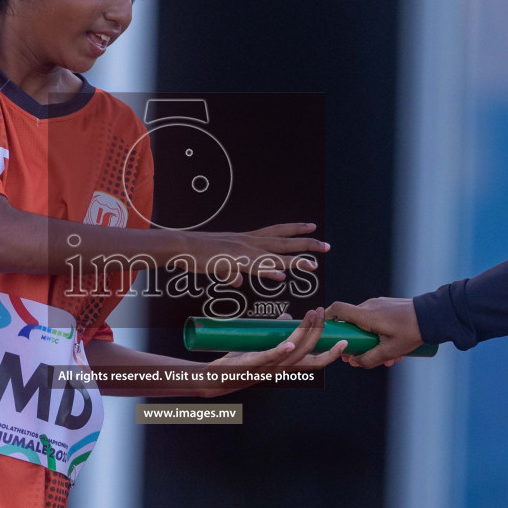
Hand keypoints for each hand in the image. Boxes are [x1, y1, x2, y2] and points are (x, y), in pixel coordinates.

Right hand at [182, 222, 328, 286]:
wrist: (181, 246)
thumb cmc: (197, 253)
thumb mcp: (219, 263)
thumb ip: (230, 272)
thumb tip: (236, 281)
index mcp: (246, 239)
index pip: (276, 232)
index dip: (295, 229)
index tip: (312, 226)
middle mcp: (248, 242)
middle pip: (283, 241)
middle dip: (306, 244)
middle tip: (326, 246)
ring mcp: (242, 251)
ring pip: (274, 255)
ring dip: (295, 260)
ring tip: (314, 265)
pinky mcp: (233, 261)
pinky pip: (255, 267)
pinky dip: (269, 271)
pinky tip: (282, 275)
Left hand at [201, 306, 346, 394]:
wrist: (216, 378)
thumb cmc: (239, 362)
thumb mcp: (262, 346)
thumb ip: (276, 332)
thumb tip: (287, 317)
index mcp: (285, 367)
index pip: (314, 363)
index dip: (330, 354)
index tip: (344, 341)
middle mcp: (280, 370)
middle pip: (308, 353)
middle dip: (318, 333)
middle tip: (322, 312)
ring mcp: (267, 368)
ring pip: (293, 353)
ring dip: (305, 333)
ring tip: (311, 314)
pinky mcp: (252, 364)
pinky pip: (269, 358)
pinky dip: (281, 351)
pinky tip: (289, 343)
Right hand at [325, 297, 422, 368]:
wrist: (433, 315)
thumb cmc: (412, 331)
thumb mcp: (390, 350)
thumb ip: (370, 359)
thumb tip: (355, 362)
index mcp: (366, 315)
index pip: (338, 310)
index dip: (327, 318)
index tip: (324, 330)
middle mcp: (369, 306)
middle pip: (351, 322)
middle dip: (353, 342)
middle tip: (358, 357)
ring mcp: (379, 304)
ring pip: (365, 324)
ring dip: (370, 341)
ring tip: (387, 359)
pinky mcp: (387, 306)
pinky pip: (376, 320)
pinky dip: (378, 334)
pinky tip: (394, 349)